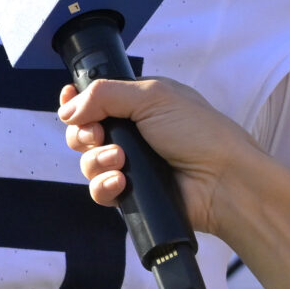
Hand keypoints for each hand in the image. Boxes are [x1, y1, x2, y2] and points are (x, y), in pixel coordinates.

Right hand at [59, 77, 272, 242]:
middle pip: (84, 132)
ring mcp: (131, 165)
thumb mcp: (152, 96)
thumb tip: (67, 108)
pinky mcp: (132, 194)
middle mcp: (133, 133)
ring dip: (97, 159)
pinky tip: (120, 182)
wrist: (222, 180)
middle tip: (97, 135)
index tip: (68, 105)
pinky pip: (99, 190)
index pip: (95, 100)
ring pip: (88, 162)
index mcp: (139, 103)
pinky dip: (104, 185)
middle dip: (83, 133)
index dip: (76, 103)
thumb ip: (104, 95)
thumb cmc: (199, 132)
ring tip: (121, 159)